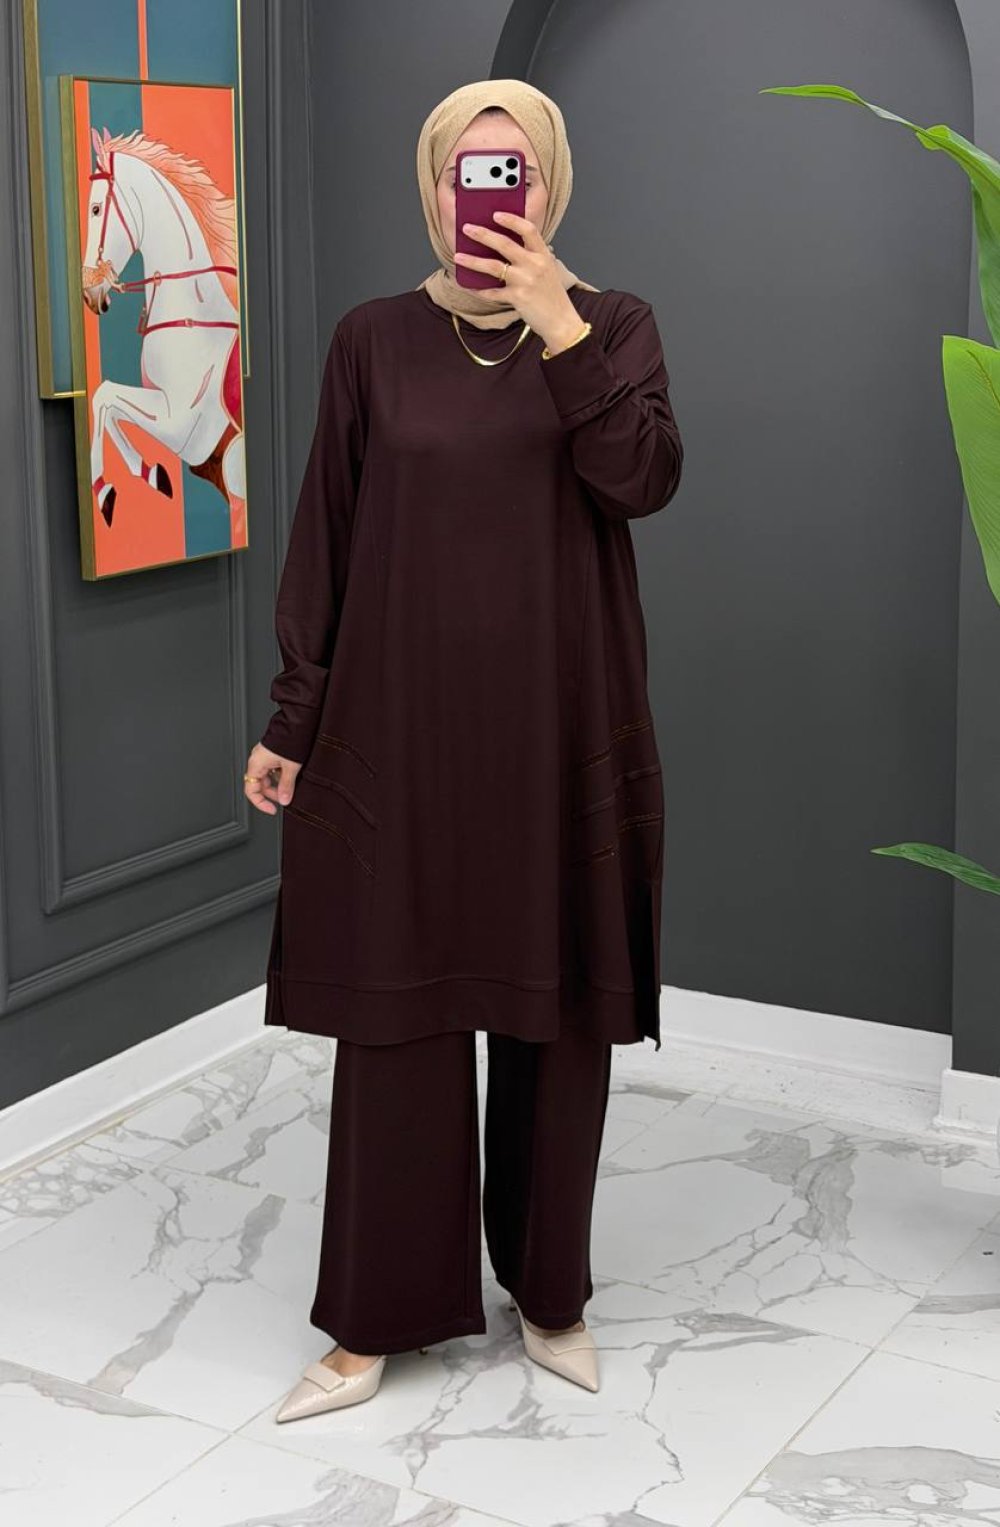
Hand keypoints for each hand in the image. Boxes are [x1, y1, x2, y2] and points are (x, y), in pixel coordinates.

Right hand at [244, 742, 300, 814]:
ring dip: (277, 784)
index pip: (251, 791)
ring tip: (291, 784)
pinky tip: (291, 774)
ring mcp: (263, 755)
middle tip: (286, 797)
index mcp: (256, 764)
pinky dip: (280, 775)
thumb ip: (286, 787)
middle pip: (259, 784)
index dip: (261, 803)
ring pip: (267, 777)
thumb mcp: (290, 768)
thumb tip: (285, 800)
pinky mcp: (271, 752)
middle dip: (273, 793)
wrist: (296, 722)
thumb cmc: (290, 740)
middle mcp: (257, 760)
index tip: (272, 809)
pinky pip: (271, 768)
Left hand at [454, 210, 586, 353]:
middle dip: (483, 234)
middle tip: (467, 228)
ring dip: (473, 261)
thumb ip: (530, 256)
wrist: (561, 321)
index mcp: (543, 255)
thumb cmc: (552, 295)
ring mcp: (526, 281)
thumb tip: (502, 247)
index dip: (511, 220)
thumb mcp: (547, 269)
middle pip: (504, 244)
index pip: (528, 230)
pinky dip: (479, 290)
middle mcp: (534, 265)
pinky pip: (492, 292)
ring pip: (493, 266)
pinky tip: (468, 287)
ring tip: (458, 256)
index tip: (496, 214)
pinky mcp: (518, 298)